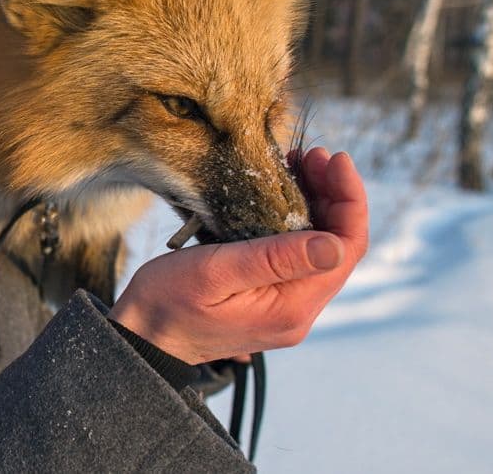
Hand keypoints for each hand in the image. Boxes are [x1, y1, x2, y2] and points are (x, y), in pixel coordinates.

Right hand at [108, 148, 367, 364]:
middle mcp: (298, 311)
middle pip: (338, 246)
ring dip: (317, 205)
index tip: (335, 159)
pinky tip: (282, 195)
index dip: (350, 200)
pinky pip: (298, 256)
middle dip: (334, 195)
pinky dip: (297, 220)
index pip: (346, 249)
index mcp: (292, 307)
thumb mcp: (217, 271)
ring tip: (299, 166)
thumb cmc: (169, 302)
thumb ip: (275, 259)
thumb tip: (334, 245)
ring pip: (319, 248)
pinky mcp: (270, 299)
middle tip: (311, 155)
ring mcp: (285, 307)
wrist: (142, 337)